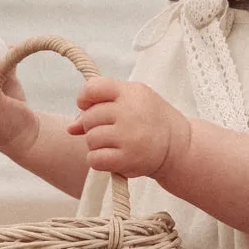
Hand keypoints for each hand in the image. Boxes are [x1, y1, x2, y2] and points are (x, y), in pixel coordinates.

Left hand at [67, 78, 191, 179]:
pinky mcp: (127, 158)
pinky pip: (94, 159)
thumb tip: (70, 128)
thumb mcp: (132, 102)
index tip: (89, 106)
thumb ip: (101, 106)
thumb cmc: (150, 120)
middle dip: (93, 125)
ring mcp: (128, 136)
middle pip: (89, 117)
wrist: (178, 146)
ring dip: (96, 144)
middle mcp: (129, 112)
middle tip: (110, 130)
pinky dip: (98, 160)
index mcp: (131, 92)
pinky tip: (112, 157)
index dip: (84, 98)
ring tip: (114, 143)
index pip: (93, 88)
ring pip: (90, 138)